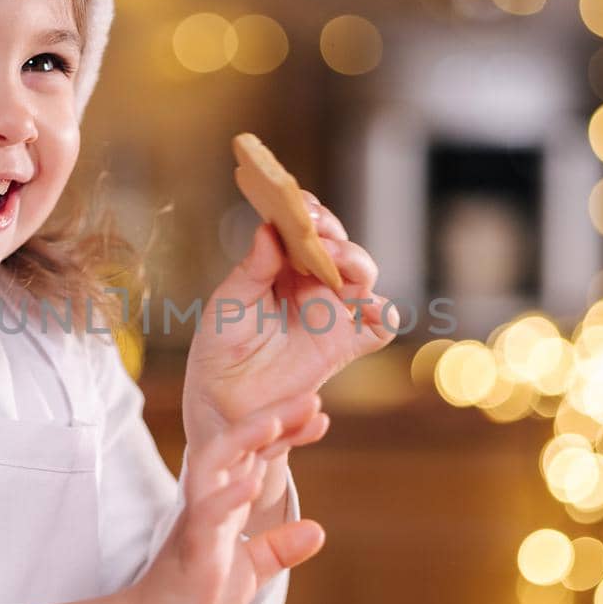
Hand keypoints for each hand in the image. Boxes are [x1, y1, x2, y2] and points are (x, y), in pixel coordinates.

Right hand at [128, 393, 328, 603]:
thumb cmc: (197, 597)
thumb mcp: (250, 570)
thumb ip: (279, 548)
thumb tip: (317, 530)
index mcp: (224, 500)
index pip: (256, 454)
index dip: (285, 430)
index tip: (319, 412)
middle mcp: (209, 499)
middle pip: (237, 443)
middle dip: (272, 417)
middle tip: (311, 396)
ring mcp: (198, 521)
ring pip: (215, 464)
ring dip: (244, 440)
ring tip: (276, 420)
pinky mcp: (192, 550)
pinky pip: (207, 515)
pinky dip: (229, 496)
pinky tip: (251, 482)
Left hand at [184, 192, 396, 458]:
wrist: (221, 401)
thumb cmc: (220, 348)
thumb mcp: (229, 302)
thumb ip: (252, 268)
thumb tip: (269, 229)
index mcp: (283, 266)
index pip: (306, 229)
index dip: (308, 211)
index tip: (299, 202)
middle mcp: (312, 285)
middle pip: (340, 247)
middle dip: (332, 232)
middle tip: (315, 227)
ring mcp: (331, 314)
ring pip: (363, 277)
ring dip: (355, 261)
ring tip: (333, 260)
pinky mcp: (343, 346)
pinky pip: (378, 326)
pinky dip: (382, 312)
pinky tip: (364, 306)